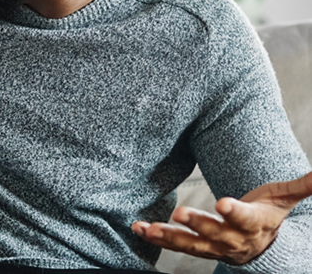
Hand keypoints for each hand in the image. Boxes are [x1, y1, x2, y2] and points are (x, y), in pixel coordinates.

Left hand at [132, 171, 311, 264]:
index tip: (222, 203)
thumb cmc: (267, 215)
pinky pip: (174, 244)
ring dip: (169, 237)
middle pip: (214, 234)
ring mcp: (212, 246)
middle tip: (180, 213)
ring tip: (149, 228)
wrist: (261, 248)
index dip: (234, 213)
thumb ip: (300, 186)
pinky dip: (156, 238)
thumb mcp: (282, 199)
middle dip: (197, 224)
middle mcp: (232, 239)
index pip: (244, 219)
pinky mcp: (195, 247)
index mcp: (253, 224)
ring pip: (190, 244)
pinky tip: (139, 228)